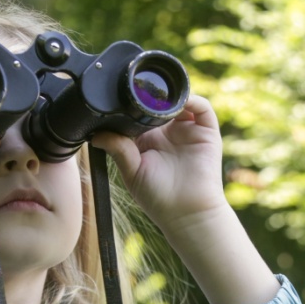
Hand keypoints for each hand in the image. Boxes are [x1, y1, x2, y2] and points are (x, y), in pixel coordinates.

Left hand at [90, 94, 228, 232]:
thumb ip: (118, 150)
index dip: (132, 105)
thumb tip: (97, 135)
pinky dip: (192, 99)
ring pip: (179, 101)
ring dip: (170, 95)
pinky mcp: (206, 132)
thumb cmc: (159, 197)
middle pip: (160, 103)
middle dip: (152, 95)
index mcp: (148, 140)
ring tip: (160, 97)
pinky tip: (179, 103)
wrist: (187, 212)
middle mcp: (168, 133)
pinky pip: (202, 107)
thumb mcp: (132, 171)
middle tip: (141, 91)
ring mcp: (188, 130)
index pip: (139, 113)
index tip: (122, 98)